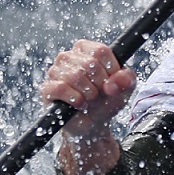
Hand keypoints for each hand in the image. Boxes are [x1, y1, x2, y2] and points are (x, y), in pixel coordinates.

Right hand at [43, 40, 134, 174]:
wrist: (93, 124)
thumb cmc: (106, 101)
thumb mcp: (124, 89)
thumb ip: (126, 80)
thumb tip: (112, 84)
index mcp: (86, 49)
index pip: (100, 51)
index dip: (111, 69)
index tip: (112, 82)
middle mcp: (68, 56)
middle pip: (89, 63)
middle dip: (100, 84)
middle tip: (99, 94)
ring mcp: (55, 71)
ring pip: (75, 76)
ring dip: (89, 93)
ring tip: (90, 100)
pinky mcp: (47, 88)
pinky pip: (61, 88)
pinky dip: (75, 99)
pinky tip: (79, 104)